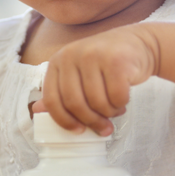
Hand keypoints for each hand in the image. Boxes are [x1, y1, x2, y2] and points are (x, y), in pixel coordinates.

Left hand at [34, 24, 158, 135]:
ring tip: (115, 108)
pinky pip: (116, 96)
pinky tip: (124, 99)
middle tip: (104, 128)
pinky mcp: (116, 60)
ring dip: (109, 113)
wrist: (138, 43)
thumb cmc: (105, 64)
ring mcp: (93, 55)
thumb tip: (37, 111)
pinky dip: (121, 104)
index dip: (64, 121)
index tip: (78, 131)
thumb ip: (60, 92)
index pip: (52, 99)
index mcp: (58, 61)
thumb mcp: (79, 74)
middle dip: (91, 121)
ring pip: (97, 103)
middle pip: (75, 104)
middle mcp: (72, 55)